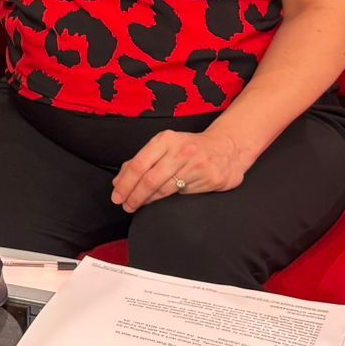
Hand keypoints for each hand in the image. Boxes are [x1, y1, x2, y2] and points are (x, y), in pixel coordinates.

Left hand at [111, 128, 250, 211]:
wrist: (227, 147)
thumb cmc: (189, 148)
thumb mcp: (165, 146)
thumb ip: (141, 161)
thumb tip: (118, 182)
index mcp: (165, 140)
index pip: (138, 165)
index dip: (125, 184)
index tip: (116, 196)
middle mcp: (180, 151)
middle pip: (149, 180)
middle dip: (133, 196)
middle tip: (125, 206)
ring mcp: (196, 165)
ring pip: (164, 189)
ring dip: (147, 200)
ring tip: (137, 205)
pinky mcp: (210, 179)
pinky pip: (182, 194)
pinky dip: (167, 200)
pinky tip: (160, 202)